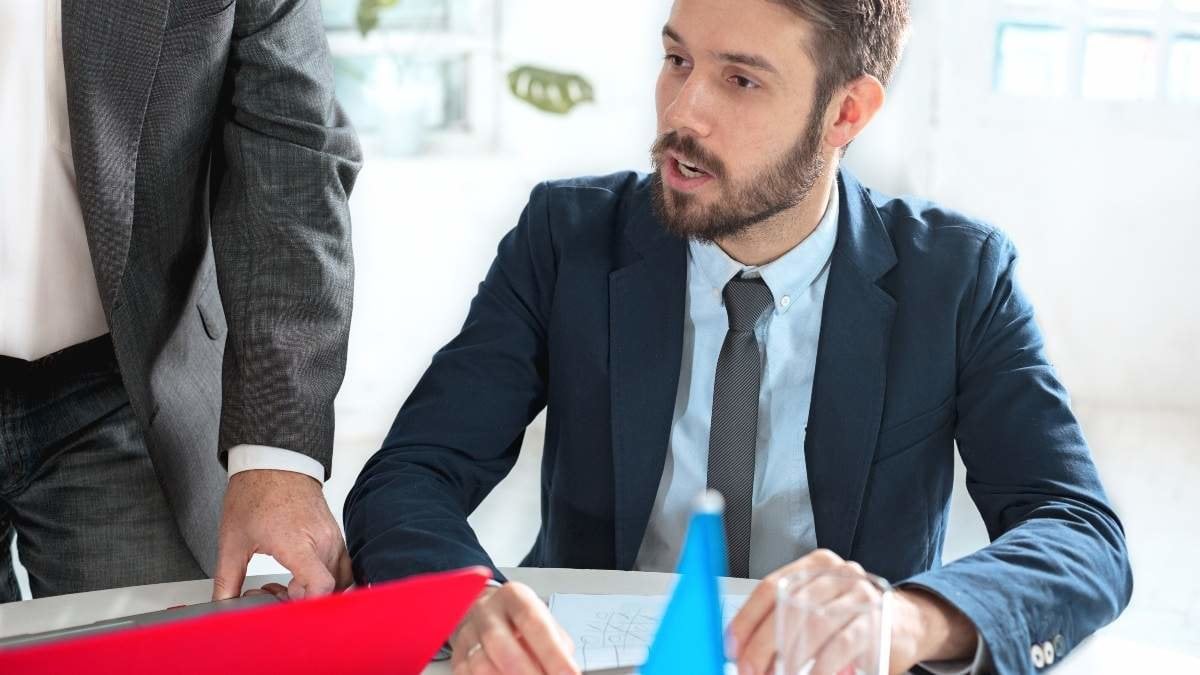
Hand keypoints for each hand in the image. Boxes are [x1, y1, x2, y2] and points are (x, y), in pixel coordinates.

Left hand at [212, 469, 351, 600]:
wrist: (275, 461)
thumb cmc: (256, 493)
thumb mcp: (232, 541)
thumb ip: (227, 580)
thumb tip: (222, 607)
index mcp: (296, 543)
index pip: (320, 585)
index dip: (307, 605)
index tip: (287, 608)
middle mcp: (322, 541)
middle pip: (325, 590)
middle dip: (297, 601)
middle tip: (270, 592)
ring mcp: (332, 537)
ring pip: (336, 581)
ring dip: (312, 590)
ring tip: (285, 583)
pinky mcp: (335, 535)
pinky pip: (341, 567)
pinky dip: (323, 578)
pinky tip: (299, 574)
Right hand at [450, 582, 578, 674]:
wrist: (484, 612)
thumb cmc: (519, 620)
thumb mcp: (543, 621)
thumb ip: (556, 644)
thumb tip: (565, 671)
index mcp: (514, 597)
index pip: (533, 623)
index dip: (552, 653)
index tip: (569, 674)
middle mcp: (486, 612)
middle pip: (499, 643)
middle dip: (525, 672)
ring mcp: (468, 635)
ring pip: (480, 664)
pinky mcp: (458, 658)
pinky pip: (467, 674)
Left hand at [725, 550, 976, 674]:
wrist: (911, 623)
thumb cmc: (854, 619)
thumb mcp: (817, 611)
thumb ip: (783, 622)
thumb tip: (743, 651)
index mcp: (814, 566)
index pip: (770, 587)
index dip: (746, 619)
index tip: (730, 646)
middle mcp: (836, 573)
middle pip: (788, 606)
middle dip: (763, 644)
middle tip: (750, 670)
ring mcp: (858, 594)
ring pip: (813, 624)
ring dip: (790, 658)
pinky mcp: (876, 619)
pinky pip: (841, 644)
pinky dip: (821, 667)